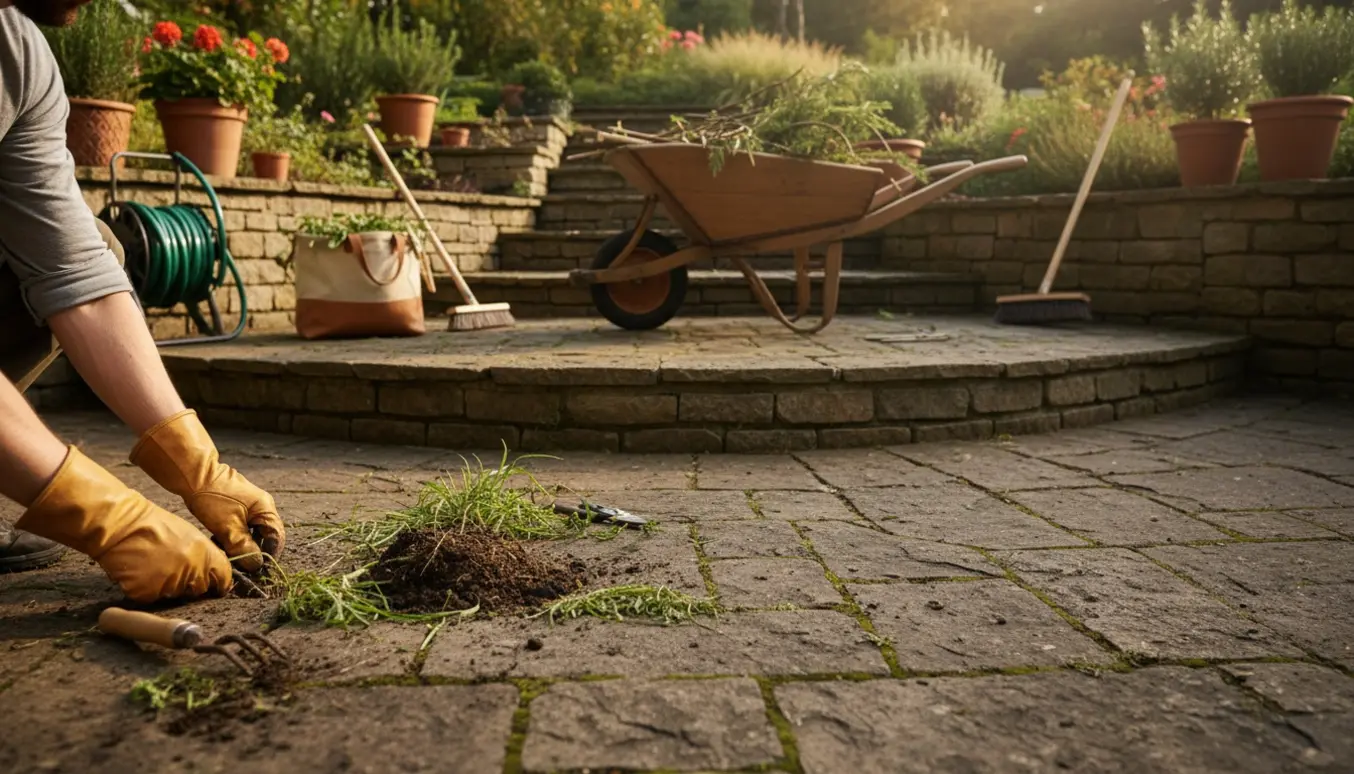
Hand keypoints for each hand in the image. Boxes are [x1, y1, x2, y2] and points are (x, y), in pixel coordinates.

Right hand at [16, 447, 232, 602]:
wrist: (121, 525)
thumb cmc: (152, 525)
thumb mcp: (188, 534)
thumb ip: (203, 555)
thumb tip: (211, 573)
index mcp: (205, 554)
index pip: (223, 578)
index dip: (219, 583)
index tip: (215, 587)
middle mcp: (191, 572)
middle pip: (198, 590)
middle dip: (190, 584)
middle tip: (172, 569)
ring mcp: (169, 585)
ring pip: (174, 595)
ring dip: (166, 586)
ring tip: (152, 564)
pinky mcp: (147, 594)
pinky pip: (151, 597)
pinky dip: (145, 589)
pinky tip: (139, 571)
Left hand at [131, 410, 284, 572]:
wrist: (194, 474)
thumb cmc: (213, 498)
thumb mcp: (228, 527)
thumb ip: (244, 547)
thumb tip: (256, 565)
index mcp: (266, 509)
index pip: (276, 538)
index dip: (269, 555)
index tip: (257, 570)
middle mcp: (262, 507)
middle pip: (264, 536)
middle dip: (252, 551)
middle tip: (238, 565)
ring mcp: (249, 505)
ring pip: (250, 532)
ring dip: (240, 545)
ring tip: (225, 553)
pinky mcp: (236, 506)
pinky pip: (240, 527)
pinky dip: (232, 537)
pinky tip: (219, 542)